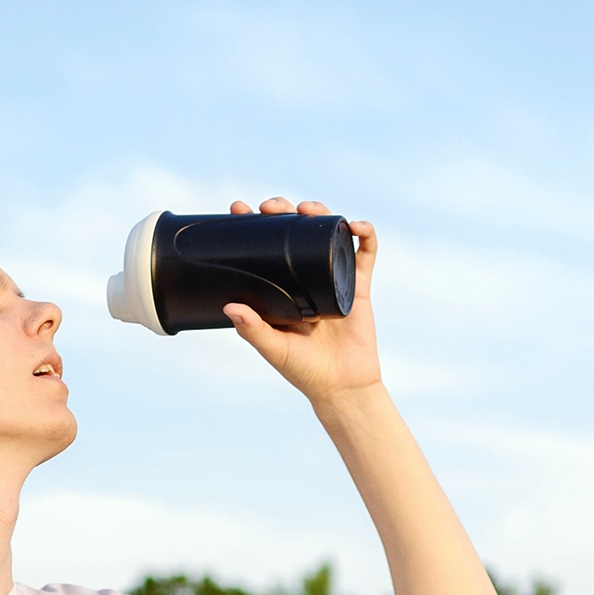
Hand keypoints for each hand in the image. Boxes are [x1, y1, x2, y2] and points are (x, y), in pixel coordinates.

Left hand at [223, 196, 380, 408]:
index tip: (239, 210)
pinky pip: (365, 254)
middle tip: (272, 207)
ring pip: (329, 233)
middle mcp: (307, 278)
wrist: (342, 387)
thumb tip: (229, 306)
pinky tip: (355, 225)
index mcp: (283, 288)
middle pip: (297, 231)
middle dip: (284, 211)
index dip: (255, 226)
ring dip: (320, 211)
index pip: (266, 248)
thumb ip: (253, 330)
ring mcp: (334, 278)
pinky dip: (365, 234)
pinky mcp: (358, 286)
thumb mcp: (274, 349)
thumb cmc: (305, 372)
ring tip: (308, 208)